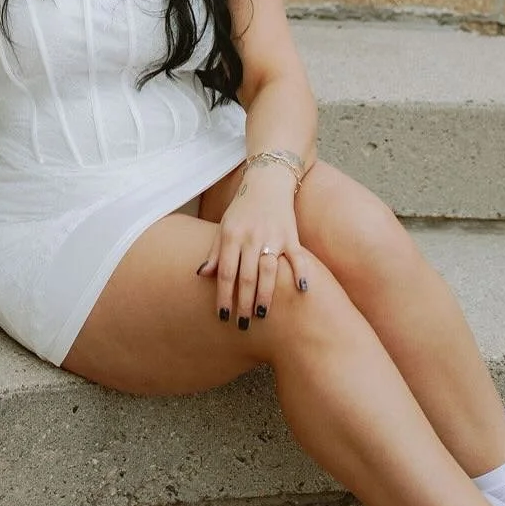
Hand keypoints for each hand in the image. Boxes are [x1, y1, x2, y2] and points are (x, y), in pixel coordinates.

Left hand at [197, 166, 312, 326]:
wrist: (267, 181)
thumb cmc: (242, 209)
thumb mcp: (224, 226)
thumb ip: (215, 252)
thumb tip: (201, 275)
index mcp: (232, 235)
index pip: (225, 272)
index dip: (223, 295)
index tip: (223, 316)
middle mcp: (251, 237)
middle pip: (246, 276)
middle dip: (242, 302)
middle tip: (241, 324)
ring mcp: (273, 236)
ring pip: (268, 270)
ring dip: (265, 294)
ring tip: (261, 315)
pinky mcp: (291, 235)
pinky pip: (297, 257)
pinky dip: (301, 272)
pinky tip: (302, 290)